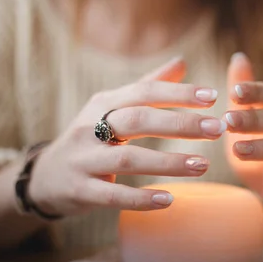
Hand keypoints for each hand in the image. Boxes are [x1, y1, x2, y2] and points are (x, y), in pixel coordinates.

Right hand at [29, 57, 227, 215]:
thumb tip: (182, 62)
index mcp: (104, 102)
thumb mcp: (112, 106)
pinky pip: (112, 196)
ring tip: (202, 165)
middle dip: (180, 123)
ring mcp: (83, 159)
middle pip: (138, 120)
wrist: (45, 176)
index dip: (178, 93)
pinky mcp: (79, 190)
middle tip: (217, 129)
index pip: (144, 91)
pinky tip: (169, 199)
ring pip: (128, 158)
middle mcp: (91, 126)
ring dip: (168, 162)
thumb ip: (148, 85)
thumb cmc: (90, 137)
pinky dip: (141, 198)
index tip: (213, 97)